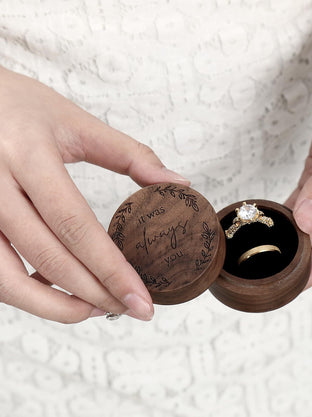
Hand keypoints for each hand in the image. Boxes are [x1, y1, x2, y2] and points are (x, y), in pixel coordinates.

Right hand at [0, 66, 188, 322]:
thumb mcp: (76, 122)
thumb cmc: (22, 107)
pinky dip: (25, 291)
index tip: (142, 299)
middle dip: (94, 293)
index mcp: (29, 155)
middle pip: (49, 257)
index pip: (76, 225)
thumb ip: (130, 154)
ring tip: (95, 310)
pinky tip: (56, 290)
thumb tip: (177, 182)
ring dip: (55, 305)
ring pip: (7, 279)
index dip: (111, 269)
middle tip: (130, 309)